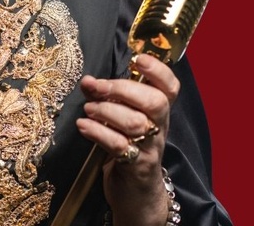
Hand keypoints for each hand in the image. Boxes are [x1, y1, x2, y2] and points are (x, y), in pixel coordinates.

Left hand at [76, 54, 179, 225]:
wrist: (137, 195)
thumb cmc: (128, 148)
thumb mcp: (124, 121)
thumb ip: (109, 99)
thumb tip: (89, 80)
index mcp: (159, 113)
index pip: (170, 87)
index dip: (158, 71)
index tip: (138, 59)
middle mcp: (159, 128)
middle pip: (155, 102)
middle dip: (122, 89)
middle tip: (96, 86)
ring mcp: (150, 148)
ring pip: (136, 123)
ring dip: (107, 111)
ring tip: (88, 109)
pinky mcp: (136, 167)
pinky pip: (120, 146)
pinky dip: (98, 133)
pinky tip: (83, 126)